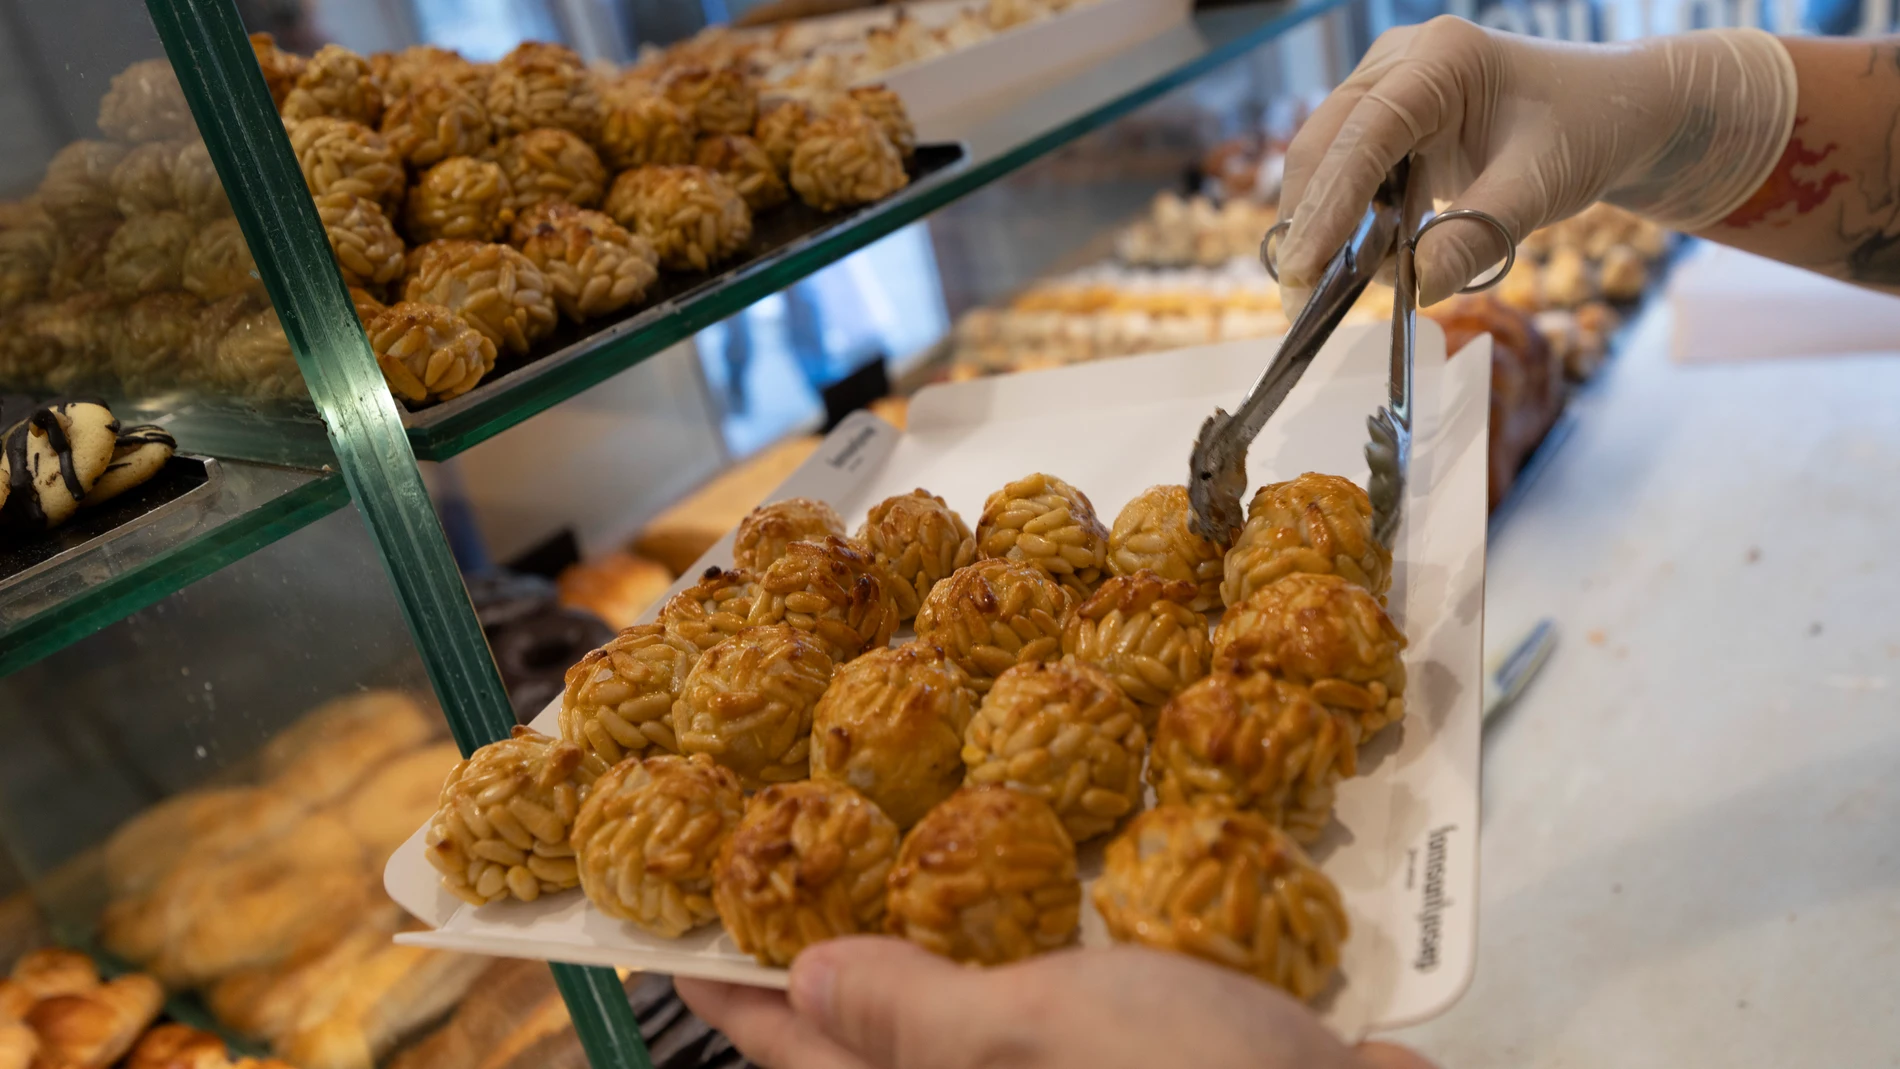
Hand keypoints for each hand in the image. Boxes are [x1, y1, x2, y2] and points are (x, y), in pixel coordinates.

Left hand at [676, 936, 1438, 1068]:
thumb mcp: (1031, 1034)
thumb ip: (911, 1010)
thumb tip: (799, 980)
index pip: (797, 1053)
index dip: (728, 995)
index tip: (667, 939)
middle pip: (871, 1037)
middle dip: (821, 954)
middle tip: (774, 864)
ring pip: (961, 1011)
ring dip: (922, 938)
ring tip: (880, 851)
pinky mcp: (1133, 1055)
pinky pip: (1046, 998)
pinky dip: (1023, 941)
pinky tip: (1028, 880)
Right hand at [1276, 18, 1795, 308]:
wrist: (1616, 113)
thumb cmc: (1587, 133)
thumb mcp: (1540, 189)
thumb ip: (1476, 237)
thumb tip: (1414, 290)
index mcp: (1441, 58)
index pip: (1365, 133)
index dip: (1328, 204)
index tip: (1303, 269)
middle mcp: (1400, 61)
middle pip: (1324, 144)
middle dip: (1307, 223)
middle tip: (1300, 301)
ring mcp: (1386, 87)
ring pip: (1325, 161)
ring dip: (1322, 226)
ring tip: (1327, 291)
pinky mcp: (1386, 121)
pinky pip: (1346, 173)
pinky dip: (1345, 221)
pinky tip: (1356, 262)